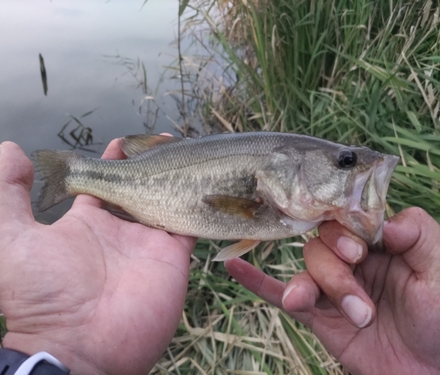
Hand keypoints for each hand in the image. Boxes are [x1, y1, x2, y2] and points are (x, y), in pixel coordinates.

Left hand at [0, 140, 195, 374]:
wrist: (78, 348)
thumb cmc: (40, 294)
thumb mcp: (9, 238)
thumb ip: (9, 192)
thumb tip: (12, 150)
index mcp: (87, 221)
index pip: (104, 181)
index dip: (114, 159)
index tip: (126, 139)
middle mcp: (120, 229)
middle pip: (140, 187)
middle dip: (152, 164)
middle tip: (167, 140)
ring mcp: (149, 242)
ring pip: (168, 199)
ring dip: (177, 177)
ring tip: (190, 151)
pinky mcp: (173, 256)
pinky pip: (190, 223)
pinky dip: (197, 203)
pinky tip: (205, 179)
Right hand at [226, 208, 439, 373]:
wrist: (430, 372)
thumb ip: (419, 234)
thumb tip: (381, 220)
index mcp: (377, 243)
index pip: (345, 220)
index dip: (343, 230)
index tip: (358, 251)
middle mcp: (351, 260)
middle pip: (321, 245)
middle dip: (337, 271)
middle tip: (362, 298)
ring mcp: (330, 287)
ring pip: (306, 270)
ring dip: (323, 289)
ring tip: (357, 317)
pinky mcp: (317, 315)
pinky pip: (280, 294)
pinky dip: (256, 280)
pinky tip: (234, 267)